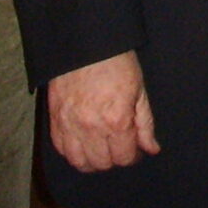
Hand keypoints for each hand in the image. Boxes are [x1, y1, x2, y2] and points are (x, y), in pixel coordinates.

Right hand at [49, 51, 159, 171]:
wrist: (87, 43)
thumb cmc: (117, 62)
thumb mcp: (139, 90)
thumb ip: (145, 124)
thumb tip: (152, 149)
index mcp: (116, 121)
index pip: (124, 158)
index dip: (132, 156)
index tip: (134, 149)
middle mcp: (91, 128)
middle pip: (102, 164)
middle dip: (114, 158)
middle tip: (118, 146)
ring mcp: (70, 125)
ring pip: (79, 162)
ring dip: (92, 160)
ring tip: (100, 149)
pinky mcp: (55, 119)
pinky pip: (61, 148)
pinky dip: (72, 151)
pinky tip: (82, 143)